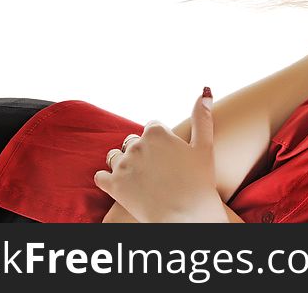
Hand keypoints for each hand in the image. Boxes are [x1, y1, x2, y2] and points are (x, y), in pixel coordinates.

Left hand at [94, 86, 228, 222]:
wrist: (186, 218)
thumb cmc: (199, 183)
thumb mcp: (205, 146)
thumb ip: (203, 116)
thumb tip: (206, 89)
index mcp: (157, 132)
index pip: (152, 128)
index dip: (161, 141)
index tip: (168, 156)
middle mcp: (137, 145)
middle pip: (133, 141)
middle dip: (142, 152)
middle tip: (156, 170)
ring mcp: (123, 165)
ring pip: (115, 156)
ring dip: (123, 163)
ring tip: (139, 178)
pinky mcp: (112, 185)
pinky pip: (101, 176)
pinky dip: (108, 180)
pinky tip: (122, 186)